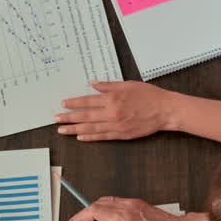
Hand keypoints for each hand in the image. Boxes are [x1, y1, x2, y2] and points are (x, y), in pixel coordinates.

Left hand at [56, 81, 184, 140]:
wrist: (165, 110)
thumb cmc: (149, 95)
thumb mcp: (128, 84)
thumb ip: (108, 85)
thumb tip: (93, 84)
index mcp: (113, 99)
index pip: (88, 101)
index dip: (74, 103)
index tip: (63, 104)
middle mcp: (112, 113)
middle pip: (85, 116)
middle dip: (69, 118)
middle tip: (55, 119)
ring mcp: (116, 126)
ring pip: (91, 128)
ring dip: (74, 129)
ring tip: (62, 130)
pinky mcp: (122, 134)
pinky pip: (102, 136)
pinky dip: (90, 137)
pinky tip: (80, 137)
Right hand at [68, 199, 212, 220]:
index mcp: (125, 217)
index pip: (96, 212)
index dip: (82, 217)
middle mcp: (128, 207)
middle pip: (98, 204)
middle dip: (85, 213)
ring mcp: (133, 204)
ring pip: (106, 201)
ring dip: (94, 209)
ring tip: (87, 220)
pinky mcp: (137, 204)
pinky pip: (115, 202)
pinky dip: (104, 208)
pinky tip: (104, 217)